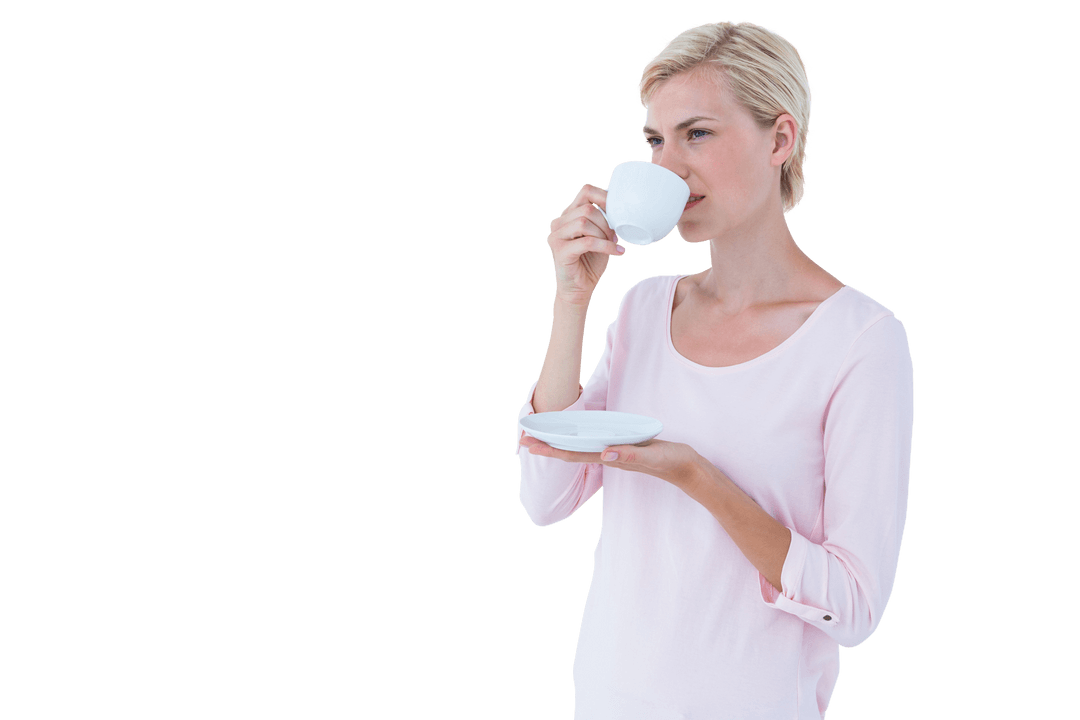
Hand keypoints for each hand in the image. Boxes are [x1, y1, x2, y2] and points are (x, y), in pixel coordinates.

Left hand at [519, 433, 700, 489]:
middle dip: (547, 448)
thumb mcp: (651, 457)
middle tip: (522, 440)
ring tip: (540, 439)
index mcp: (610, 458)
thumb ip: (630, 456)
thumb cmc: (670, 462)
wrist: (687, 469)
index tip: (529, 446)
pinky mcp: (623, 448)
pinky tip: (573, 438)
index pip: (574, 455)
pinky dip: (578, 441)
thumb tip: (604, 454)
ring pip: (580, 449)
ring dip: (559, 445)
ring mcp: (614, 454)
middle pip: (571, 453)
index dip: (551, 450)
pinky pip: (594, 445)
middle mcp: (608, 457)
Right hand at [547, 184, 625, 305]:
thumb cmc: (589, 262)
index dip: (604, 197)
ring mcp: (556, 236)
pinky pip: (587, 241)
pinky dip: (605, 246)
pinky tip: (616, 252)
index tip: (618, 211)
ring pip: (584, 222)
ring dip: (603, 234)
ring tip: (611, 244)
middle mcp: (559, 223)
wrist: (578, 289)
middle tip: (614, 236)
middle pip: (587, 208)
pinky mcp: (560, 251)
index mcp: (569, 215)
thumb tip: (620, 210)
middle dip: (606, 222)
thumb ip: (603, 221)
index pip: (586, 192)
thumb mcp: (600, 236)